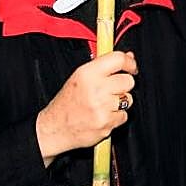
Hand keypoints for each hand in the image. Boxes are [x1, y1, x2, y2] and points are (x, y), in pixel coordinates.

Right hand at [36, 51, 137, 166]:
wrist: (54, 129)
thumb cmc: (67, 102)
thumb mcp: (79, 77)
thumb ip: (104, 65)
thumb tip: (128, 56)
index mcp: (88, 74)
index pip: (118, 60)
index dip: (129, 62)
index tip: (131, 67)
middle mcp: (96, 89)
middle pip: (128, 81)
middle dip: (123, 85)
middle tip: (111, 90)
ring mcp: (101, 108)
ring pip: (128, 99)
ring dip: (120, 102)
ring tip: (103, 104)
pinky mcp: (106, 124)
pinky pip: (123, 116)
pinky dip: (116, 117)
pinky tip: (102, 115)